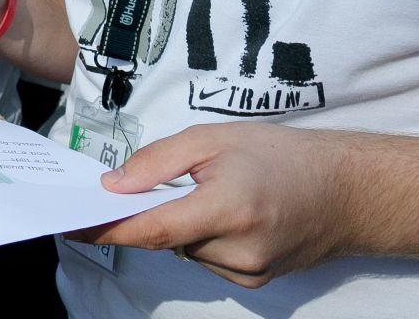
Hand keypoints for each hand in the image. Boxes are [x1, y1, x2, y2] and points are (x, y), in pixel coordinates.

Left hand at [66, 122, 358, 286]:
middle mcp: (238, 248)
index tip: (71, 226)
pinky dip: (204, 239)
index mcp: (228, 207)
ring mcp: (249, 271)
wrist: (347, 191)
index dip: (107, 230)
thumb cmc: (281, 155)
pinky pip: (207, 261)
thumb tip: (113, 187)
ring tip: (221, 193)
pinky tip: (233, 215)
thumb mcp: (214, 138)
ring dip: (184, 225)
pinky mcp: (256, 281)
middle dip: (156, 212)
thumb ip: (158, 162)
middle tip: (171, 182)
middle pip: (166, 239)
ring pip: (185, 251)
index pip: (152, 229)